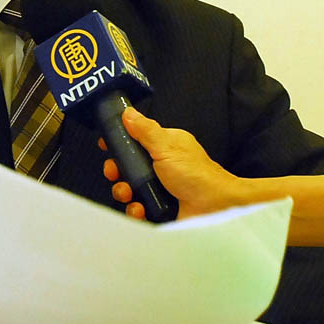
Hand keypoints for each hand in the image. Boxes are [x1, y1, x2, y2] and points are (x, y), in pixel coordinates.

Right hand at [99, 108, 243, 219]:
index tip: (107, 147)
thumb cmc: (198, 176)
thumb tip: (128, 113)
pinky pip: (138, 208)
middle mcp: (161, 167)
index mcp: (165, 146)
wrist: (216, 209)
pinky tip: (139, 208)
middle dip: (117, 171)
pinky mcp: (159, 208)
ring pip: (130, 188)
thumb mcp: (167, 147)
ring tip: (128, 193)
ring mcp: (159, 188)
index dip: (120, 144)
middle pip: (128, 166)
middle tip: (114, 173)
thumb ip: (145, 130)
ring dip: (123, 191)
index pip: (136, 141)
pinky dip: (134, 210)